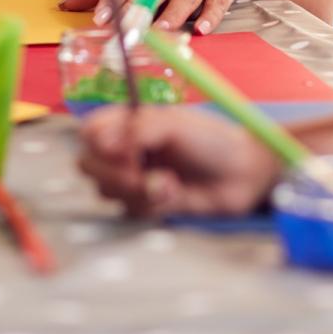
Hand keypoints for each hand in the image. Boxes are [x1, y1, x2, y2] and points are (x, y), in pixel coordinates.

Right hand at [77, 105, 280, 217]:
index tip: (121, 150)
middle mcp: (128, 150)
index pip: (90, 130)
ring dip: (136, 190)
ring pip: (107, 190)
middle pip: (89, 164)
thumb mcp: (174, 125)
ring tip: (169, 183)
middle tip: (140, 172)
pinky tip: (175, 195)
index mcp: (130, 122)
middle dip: (113, 173)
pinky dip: (151, 205)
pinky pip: (129, 210)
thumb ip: (136, 130)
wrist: (243, 176)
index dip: (97, 142)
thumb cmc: (212, 140)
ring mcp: (136, 178)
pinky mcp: (148, 205)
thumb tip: (99, 140)